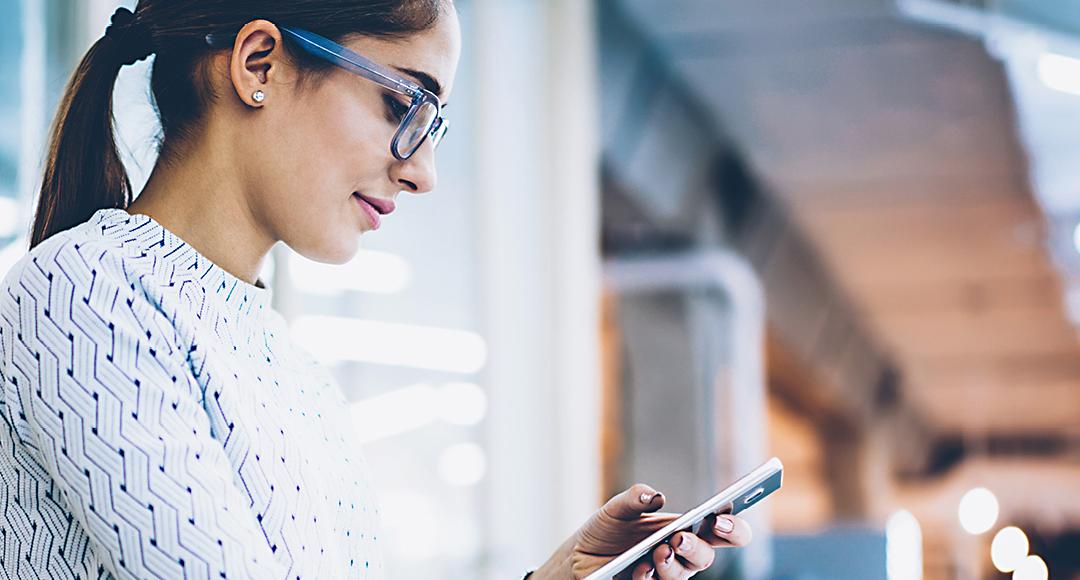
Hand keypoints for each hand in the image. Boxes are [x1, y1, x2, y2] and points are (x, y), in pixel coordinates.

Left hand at [532, 484, 751, 579]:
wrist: (580, 555)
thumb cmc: (608, 529)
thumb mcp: (617, 508)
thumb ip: (635, 497)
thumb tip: (655, 496)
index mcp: (686, 528)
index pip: (724, 531)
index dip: (733, 528)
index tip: (721, 520)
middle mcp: (681, 554)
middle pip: (706, 556)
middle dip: (696, 548)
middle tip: (679, 538)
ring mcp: (665, 574)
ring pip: (683, 576)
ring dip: (671, 564)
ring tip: (657, 552)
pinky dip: (648, 578)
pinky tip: (639, 568)